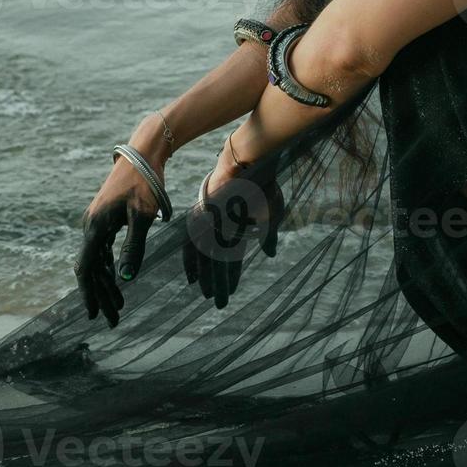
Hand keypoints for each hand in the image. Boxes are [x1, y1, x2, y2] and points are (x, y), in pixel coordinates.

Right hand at [76, 116, 169, 327]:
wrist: (142, 152)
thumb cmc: (146, 182)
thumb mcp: (142, 216)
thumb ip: (134, 248)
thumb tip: (126, 279)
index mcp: (96, 227)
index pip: (86, 269)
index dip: (89, 293)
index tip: (93, 315)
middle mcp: (90, 226)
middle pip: (91, 269)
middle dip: (100, 295)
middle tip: (112, 319)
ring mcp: (96, 221)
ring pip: (97, 260)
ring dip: (106, 283)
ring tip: (117, 306)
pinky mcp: (105, 218)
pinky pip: (102, 249)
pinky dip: (109, 267)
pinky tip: (116, 281)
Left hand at [182, 136, 284, 309]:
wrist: (250, 164)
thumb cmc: (264, 186)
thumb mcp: (272, 214)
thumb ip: (268, 234)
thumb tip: (269, 254)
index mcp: (234, 226)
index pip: (231, 257)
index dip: (232, 275)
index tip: (232, 291)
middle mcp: (219, 227)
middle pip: (215, 261)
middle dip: (217, 282)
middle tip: (218, 303)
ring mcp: (211, 224)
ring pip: (207, 258)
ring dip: (209, 279)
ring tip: (210, 297)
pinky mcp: (204, 221)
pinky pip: (198, 248)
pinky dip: (195, 264)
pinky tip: (195, 280)